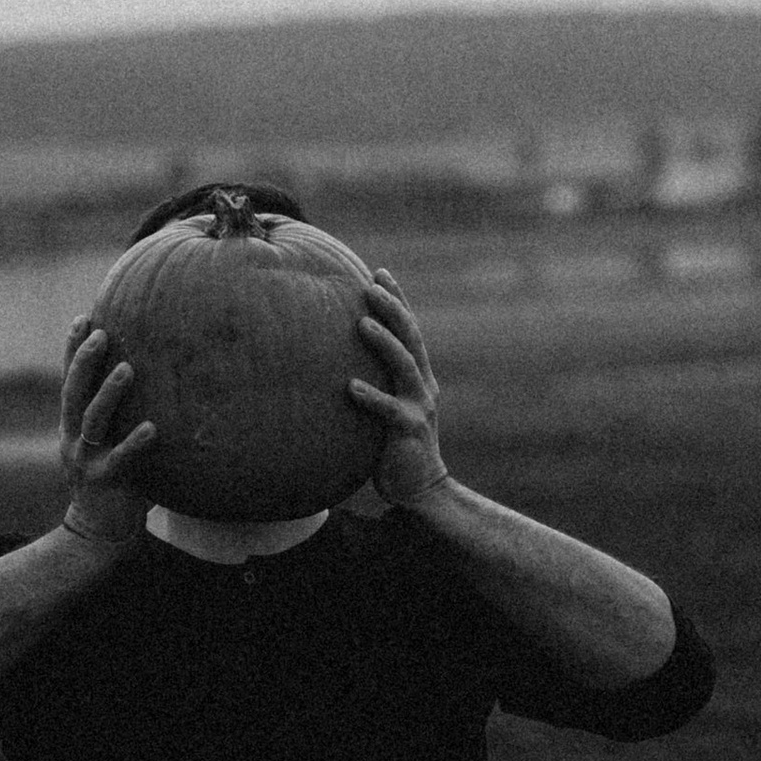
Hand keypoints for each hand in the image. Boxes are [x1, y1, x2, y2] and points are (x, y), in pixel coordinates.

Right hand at [57, 319, 158, 548]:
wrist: (96, 532)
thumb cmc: (112, 481)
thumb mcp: (106, 445)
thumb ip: (115, 418)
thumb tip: (145, 380)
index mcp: (72, 426)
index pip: (70, 381)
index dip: (73, 350)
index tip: (83, 318)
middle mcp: (73, 438)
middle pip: (74, 392)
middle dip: (84, 360)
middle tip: (100, 332)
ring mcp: (85, 460)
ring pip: (93, 420)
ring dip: (108, 392)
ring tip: (126, 368)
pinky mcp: (104, 481)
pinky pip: (120, 459)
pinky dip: (134, 443)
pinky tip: (151, 428)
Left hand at [345, 271, 448, 509]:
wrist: (421, 487)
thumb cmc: (396, 447)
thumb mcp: (389, 410)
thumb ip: (377, 385)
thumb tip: (336, 364)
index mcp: (420, 377)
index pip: (410, 330)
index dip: (398, 300)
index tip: (379, 273)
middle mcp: (424, 386)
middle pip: (411, 338)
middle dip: (393, 308)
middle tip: (371, 285)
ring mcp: (419, 407)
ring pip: (404, 366)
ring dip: (384, 342)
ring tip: (361, 323)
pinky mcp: (408, 431)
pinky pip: (387, 411)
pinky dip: (370, 397)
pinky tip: (350, 386)